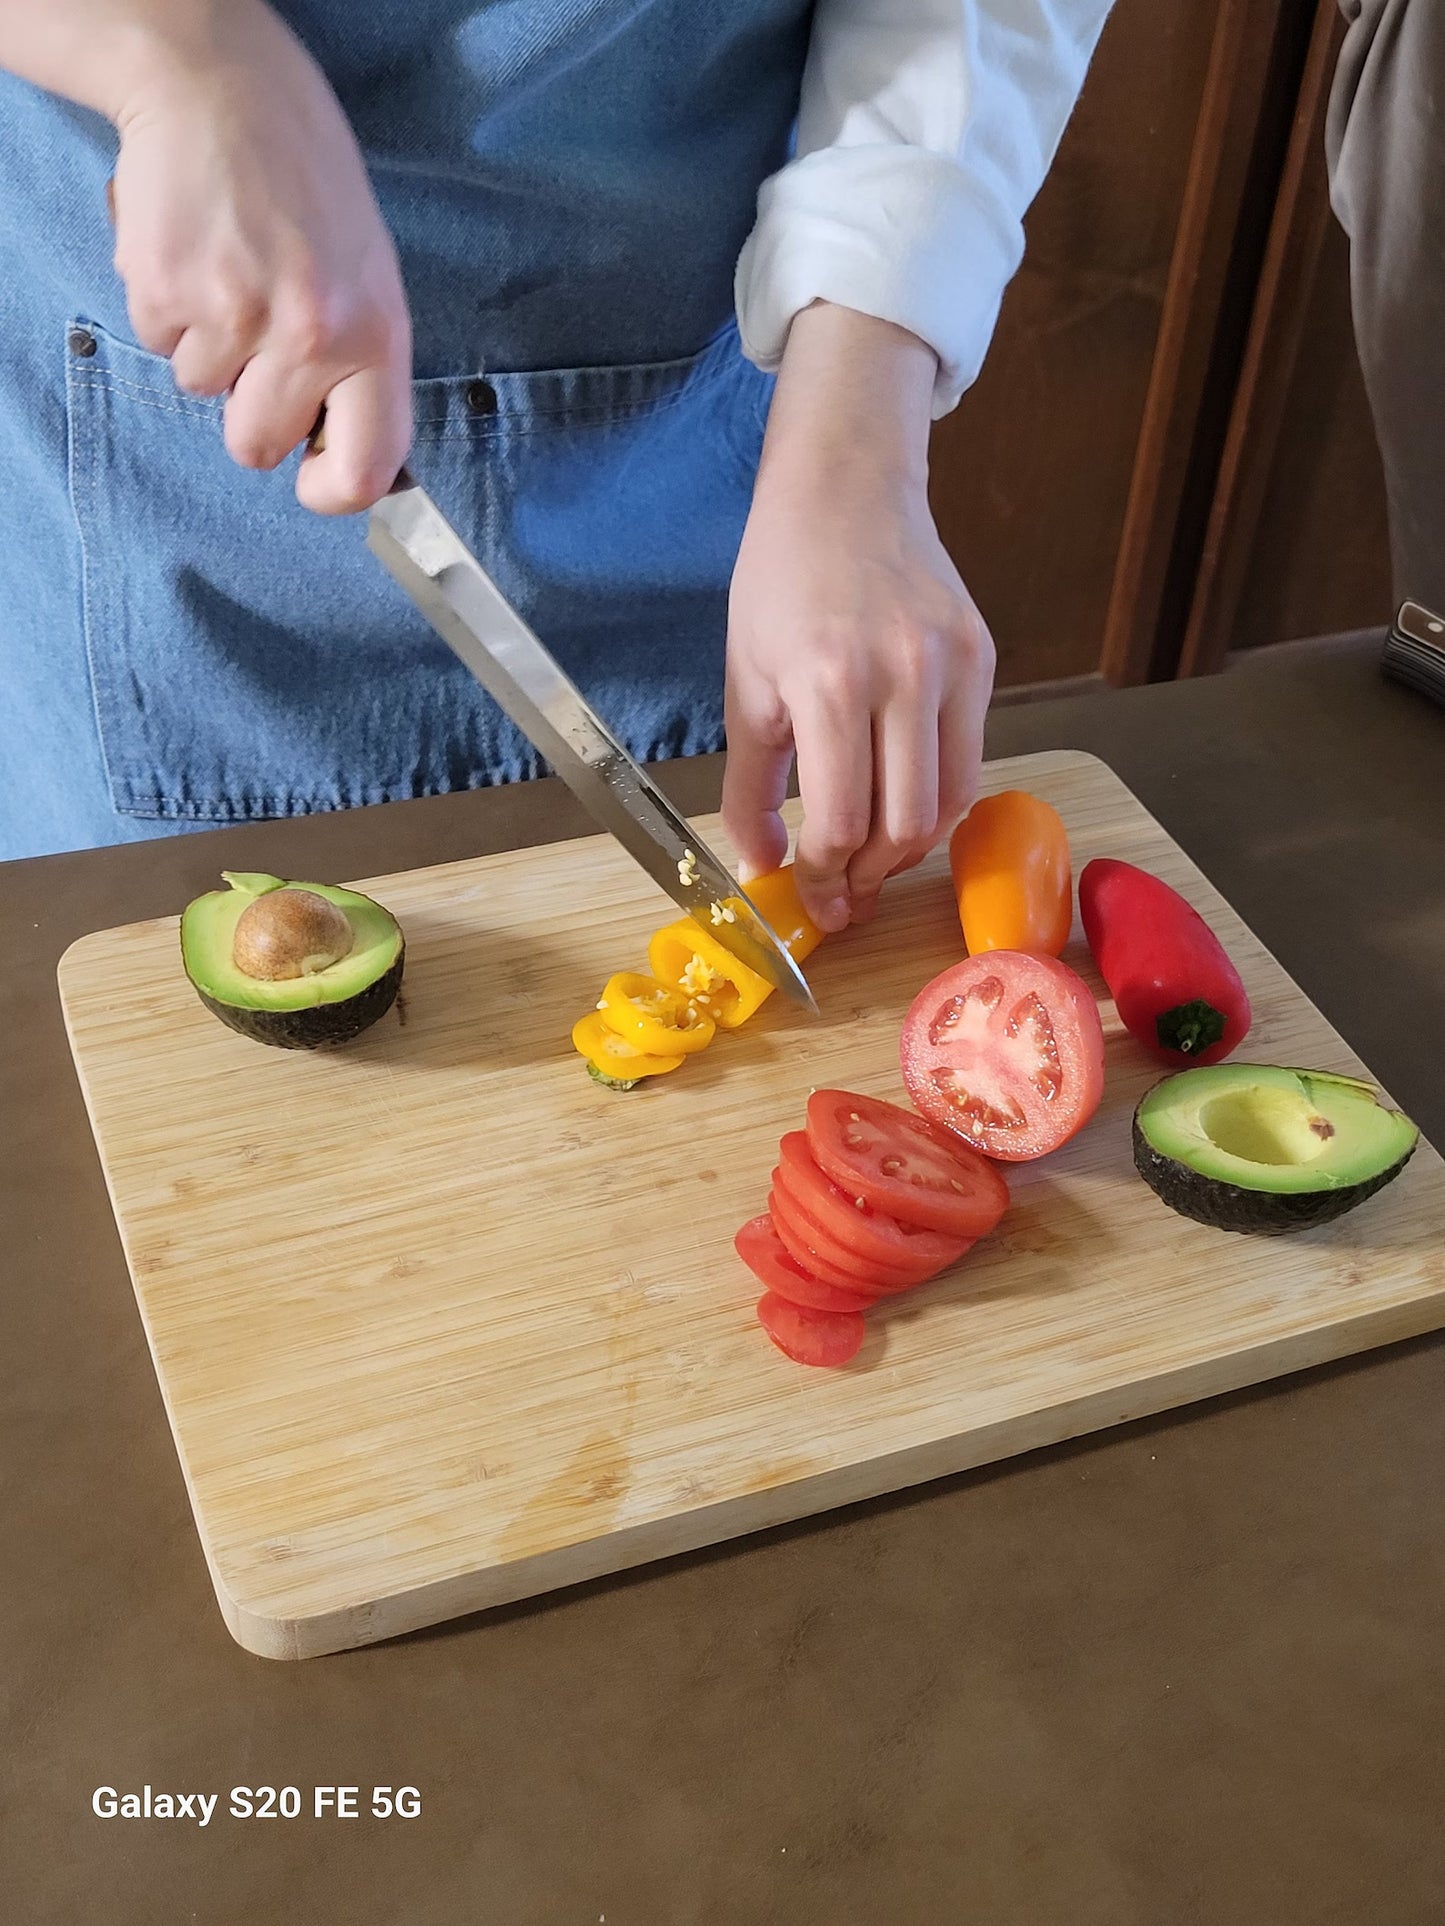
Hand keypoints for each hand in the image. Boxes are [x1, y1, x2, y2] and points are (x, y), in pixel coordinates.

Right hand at [107, 1, 410, 512]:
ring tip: (228, 271)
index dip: (331, 492)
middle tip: (255, 340)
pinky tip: (193, 251)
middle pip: (258, 447)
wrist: (222, 89)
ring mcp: (236, 313)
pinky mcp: (168, 288)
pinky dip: (167, 307)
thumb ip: (358, 364)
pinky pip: (159, 342)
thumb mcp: (367, 275)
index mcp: (375, 336)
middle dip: (248, 410)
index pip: (365, 468)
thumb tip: (339, 451)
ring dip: (206, 345)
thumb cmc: (304, 184)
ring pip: (201, 391)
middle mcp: (312, 334)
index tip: (311, 480)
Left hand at [724, 305, 994, 932]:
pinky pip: (969, 756)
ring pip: (950, 801)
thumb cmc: (781, 582)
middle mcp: (902, 675)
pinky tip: (902, 801)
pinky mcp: (983, 657)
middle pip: (905, 825)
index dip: (825, 876)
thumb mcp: (745, 685)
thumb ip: (752, 785)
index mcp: (829, 682)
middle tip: (847, 894)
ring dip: (910, 847)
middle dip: (872, 876)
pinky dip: (938, 796)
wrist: (844, 490)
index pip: (842, 821)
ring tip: (874, 859)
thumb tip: (764, 865)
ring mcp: (952, 665)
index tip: (815, 898)